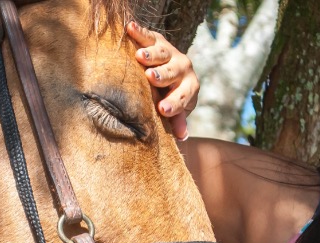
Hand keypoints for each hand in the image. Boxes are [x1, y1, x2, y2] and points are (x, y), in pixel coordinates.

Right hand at [126, 21, 197, 140]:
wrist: (171, 70)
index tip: (162, 110)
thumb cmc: (170, 96)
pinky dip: (139, 31)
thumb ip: (177, 120)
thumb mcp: (175, 109)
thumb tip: (182, 137)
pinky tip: (130, 27)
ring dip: (151, 54)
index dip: (173, 103)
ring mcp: (171, 52)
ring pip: (162, 52)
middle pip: (173, 71)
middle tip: (151, 77)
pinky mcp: (158, 40)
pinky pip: (149, 35)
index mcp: (189, 87)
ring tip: (139, 56)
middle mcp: (183, 67)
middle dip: (163, 75)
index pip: (183, 96)